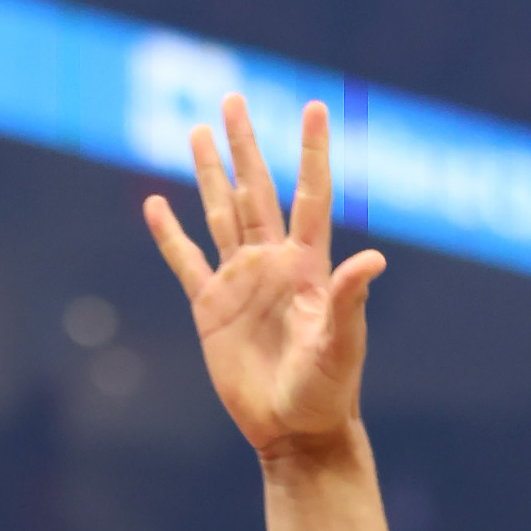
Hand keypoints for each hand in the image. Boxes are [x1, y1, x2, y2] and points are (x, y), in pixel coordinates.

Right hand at [144, 95, 385, 460]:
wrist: (294, 431)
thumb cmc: (327, 392)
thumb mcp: (342, 345)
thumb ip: (349, 299)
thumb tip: (373, 258)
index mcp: (308, 265)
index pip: (310, 195)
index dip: (312, 151)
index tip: (312, 106)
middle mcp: (273, 263)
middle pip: (256, 190)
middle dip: (245, 145)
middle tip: (232, 98)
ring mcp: (240, 283)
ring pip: (222, 214)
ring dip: (210, 174)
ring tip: (198, 131)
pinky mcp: (211, 309)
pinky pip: (186, 262)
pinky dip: (170, 235)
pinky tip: (157, 205)